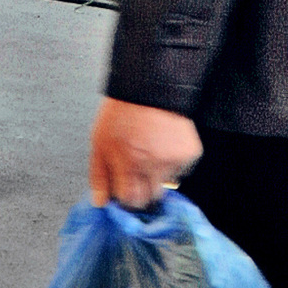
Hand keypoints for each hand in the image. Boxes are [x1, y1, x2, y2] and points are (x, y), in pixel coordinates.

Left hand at [88, 98, 202, 208]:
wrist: (152, 84)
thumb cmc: (122, 112)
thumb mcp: (99, 142)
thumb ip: (99, 176)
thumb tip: (100, 202)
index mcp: (127, 164)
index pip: (130, 200)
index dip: (126, 196)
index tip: (125, 188)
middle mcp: (151, 165)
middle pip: (149, 198)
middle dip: (142, 191)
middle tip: (138, 175)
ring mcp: (172, 160)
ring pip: (166, 184)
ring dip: (158, 176)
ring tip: (151, 153)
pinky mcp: (189, 153)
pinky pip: (182, 170)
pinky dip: (174, 163)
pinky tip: (164, 146)